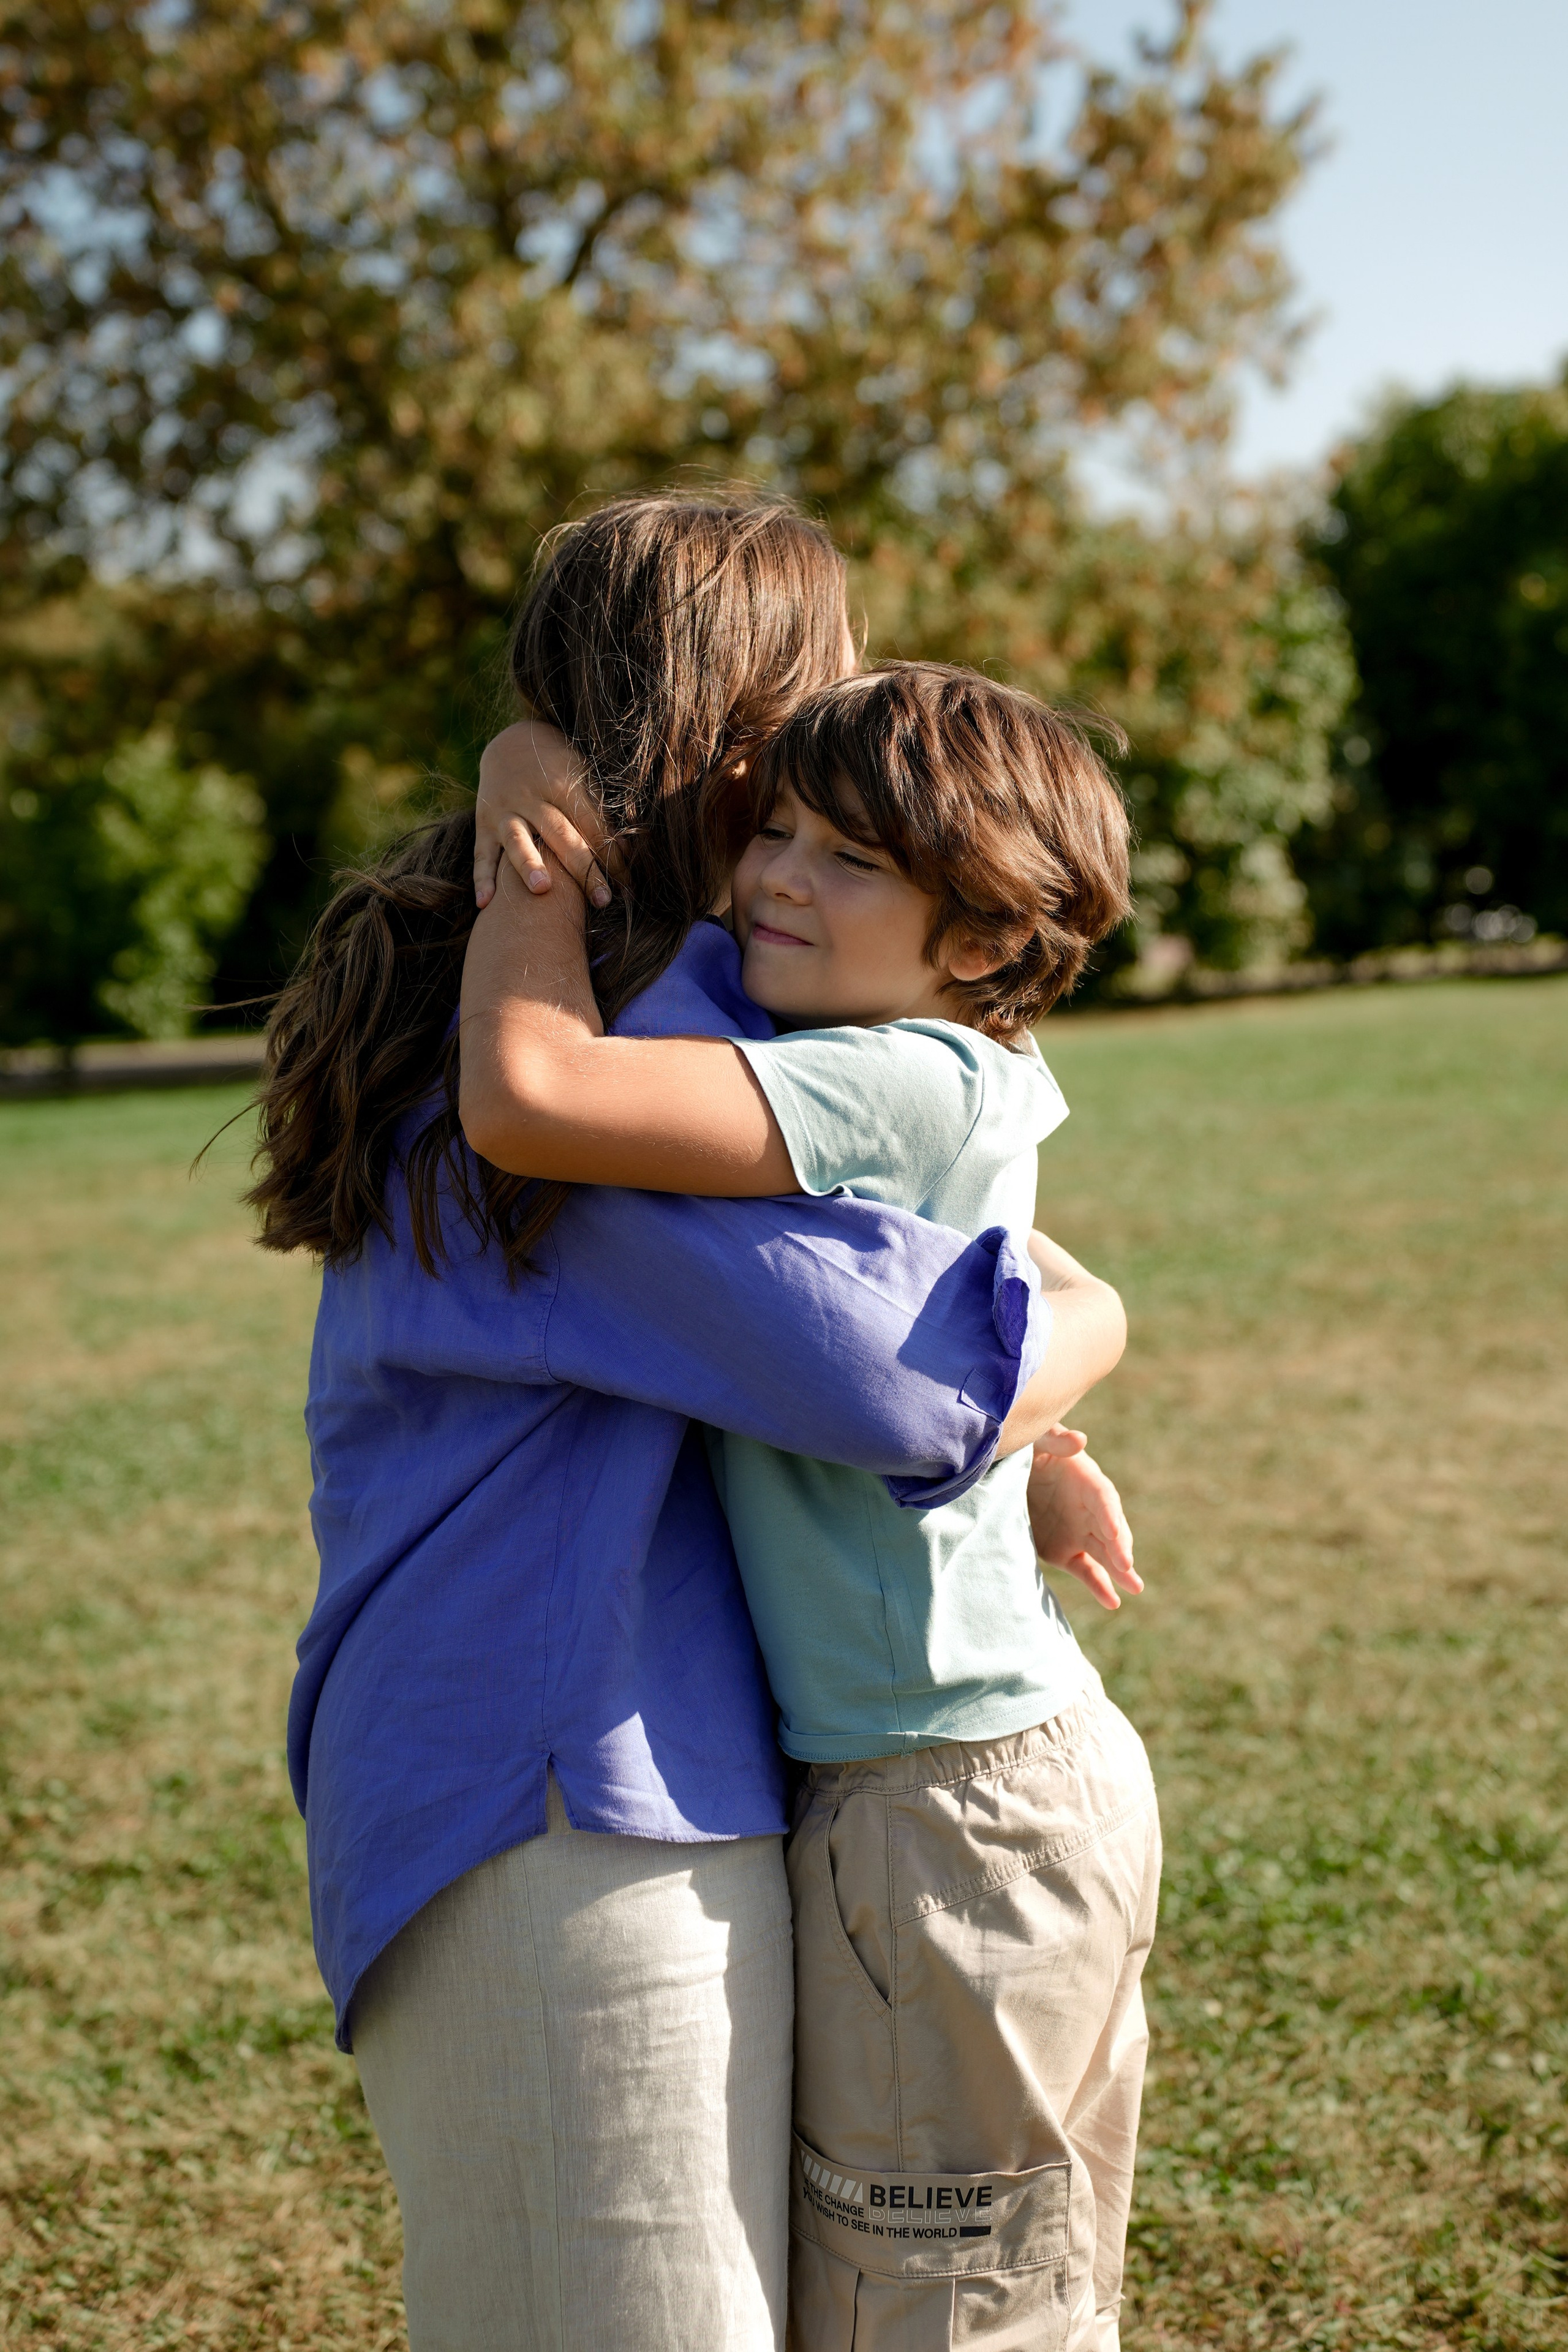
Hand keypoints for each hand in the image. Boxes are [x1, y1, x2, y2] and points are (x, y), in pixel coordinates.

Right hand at [474, 722, 610, 909]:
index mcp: (562, 784)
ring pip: (517, 839)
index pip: (591, 824)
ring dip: (529, 864)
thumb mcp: (581, 775)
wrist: (510, 743)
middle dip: (582, 868)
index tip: (629, 884)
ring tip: (541, 890)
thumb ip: (598, 811)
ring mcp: (504, 811)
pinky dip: (482, 879)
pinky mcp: (483, 824)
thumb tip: (627, 850)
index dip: (611, 854)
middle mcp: (531, 797)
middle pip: (560, 834)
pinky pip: (482, 854)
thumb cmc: (559, 767)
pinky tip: (486, 904)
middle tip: (602, 899)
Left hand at [1027, 1430, 1141, 1610]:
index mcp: (1086, 1479)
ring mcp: (1080, 1532)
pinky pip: (1087, 1571)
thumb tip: (1079, 1440)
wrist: (1007, 1474)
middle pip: (1110, 1529)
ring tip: (1135, 1588)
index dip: (1109, 1514)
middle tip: (1126, 1566)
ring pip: (1105, 1554)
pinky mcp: (1066, 1552)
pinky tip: (1113, 1603)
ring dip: (1120, 1571)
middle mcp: (1090, 1509)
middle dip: (1119, 1547)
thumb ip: (1055, 1440)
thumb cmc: (1027, 1448)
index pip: (1103, 1498)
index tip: (1113, 1532)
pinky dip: (1099, 1586)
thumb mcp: (1037, 1438)